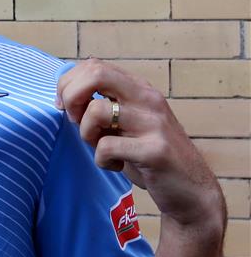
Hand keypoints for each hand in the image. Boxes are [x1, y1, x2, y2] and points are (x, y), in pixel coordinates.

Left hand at [56, 59, 224, 230]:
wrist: (192, 190)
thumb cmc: (148, 154)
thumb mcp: (127, 121)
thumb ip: (104, 105)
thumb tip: (64, 95)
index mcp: (137, 88)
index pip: (94, 65)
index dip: (69, 84)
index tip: (64, 107)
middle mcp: (147, 98)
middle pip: (96, 73)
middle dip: (71, 96)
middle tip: (73, 120)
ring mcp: (153, 123)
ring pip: (96, 111)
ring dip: (86, 134)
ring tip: (101, 147)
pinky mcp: (154, 150)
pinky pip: (107, 147)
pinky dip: (102, 160)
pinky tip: (116, 166)